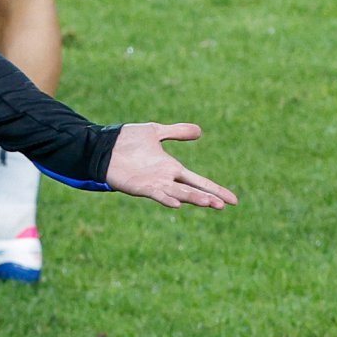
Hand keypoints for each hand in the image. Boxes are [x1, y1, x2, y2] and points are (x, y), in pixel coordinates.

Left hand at [105, 123, 237, 208]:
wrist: (102, 145)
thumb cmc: (126, 140)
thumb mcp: (155, 131)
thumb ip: (176, 132)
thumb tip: (199, 131)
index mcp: (171, 168)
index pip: (199, 181)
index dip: (216, 190)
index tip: (234, 201)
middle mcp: (165, 178)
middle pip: (192, 190)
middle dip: (208, 197)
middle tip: (224, 205)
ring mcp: (154, 184)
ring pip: (179, 193)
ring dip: (193, 199)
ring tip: (209, 204)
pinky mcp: (140, 186)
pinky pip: (157, 194)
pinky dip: (167, 198)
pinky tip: (178, 203)